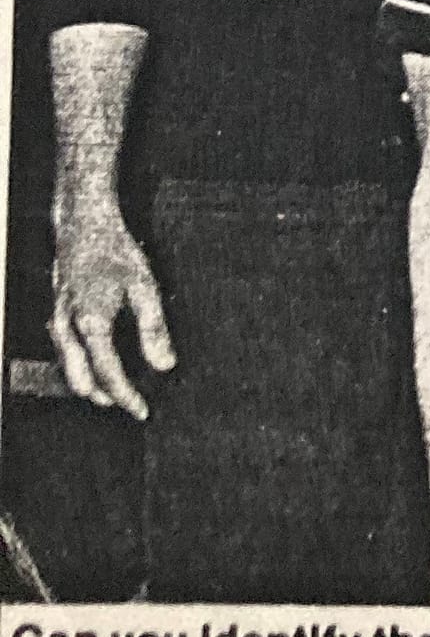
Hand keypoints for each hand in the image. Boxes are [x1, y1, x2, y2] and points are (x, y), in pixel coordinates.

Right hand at [48, 196, 175, 418]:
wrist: (81, 225)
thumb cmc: (116, 252)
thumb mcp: (144, 286)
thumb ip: (154, 329)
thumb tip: (164, 366)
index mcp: (92, 325)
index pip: (109, 375)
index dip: (125, 397)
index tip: (142, 411)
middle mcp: (68, 329)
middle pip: (82, 380)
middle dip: (105, 397)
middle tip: (129, 406)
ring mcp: (58, 321)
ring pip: (68, 368)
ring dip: (89, 384)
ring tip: (114, 392)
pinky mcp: (56, 313)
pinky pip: (64, 352)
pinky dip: (79, 366)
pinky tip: (96, 362)